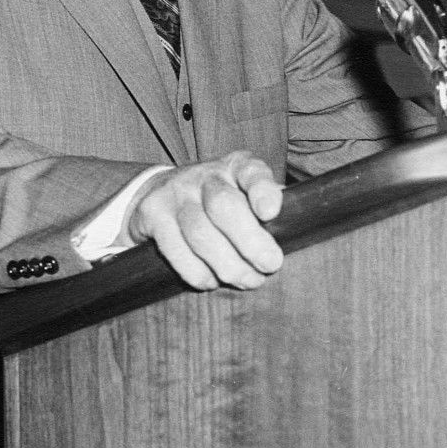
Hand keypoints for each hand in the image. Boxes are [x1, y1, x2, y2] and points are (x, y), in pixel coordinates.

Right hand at [127, 150, 283, 290]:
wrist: (160, 192)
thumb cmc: (219, 201)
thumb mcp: (245, 194)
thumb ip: (267, 209)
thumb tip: (294, 235)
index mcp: (236, 166)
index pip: (252, 171)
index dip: (262, 190)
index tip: (271, 212)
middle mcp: (206, 174)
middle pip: (225, 206)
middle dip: (250, 242)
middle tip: (270, 265)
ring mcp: (176, 192)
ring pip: (200, 233)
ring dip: (227, 265)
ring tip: (248, 280)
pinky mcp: (152, 213)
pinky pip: (176, 250)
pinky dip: (198, 272)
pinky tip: (212, 281)